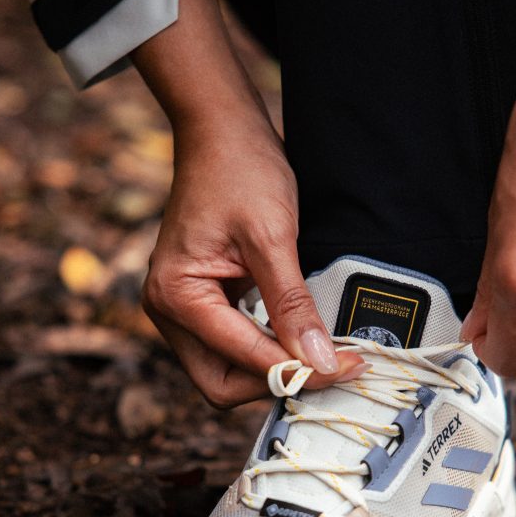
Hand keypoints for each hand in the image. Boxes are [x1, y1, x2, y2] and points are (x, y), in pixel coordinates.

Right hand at [143, 114, 362, 406]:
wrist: (222, 132)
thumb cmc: (240, 170)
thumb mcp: (273, 238)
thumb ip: (292, 306)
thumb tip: (318, 360)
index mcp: (176, 295)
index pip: (241, 359)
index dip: (295, 369)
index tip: (346, 366)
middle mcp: (169, 311)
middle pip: (223, 385)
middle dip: (277, 382)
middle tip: (332, 368)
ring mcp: (182, 310)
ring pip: (228, 372)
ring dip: (275, 369)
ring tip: (324, 355)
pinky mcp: (202, 305)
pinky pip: (234, 347)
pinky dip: (269, 350)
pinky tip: (302, 338)